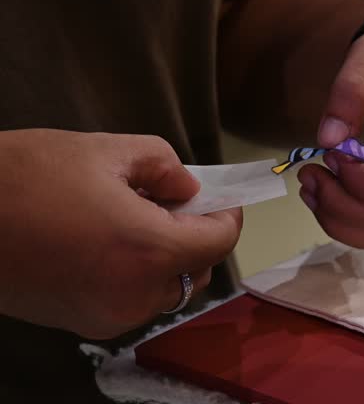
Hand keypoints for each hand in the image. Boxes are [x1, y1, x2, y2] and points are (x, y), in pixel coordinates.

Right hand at [0, 129, 241, 338]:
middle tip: (175, 200)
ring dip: (169, 258)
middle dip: (197, 235)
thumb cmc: (25, 177)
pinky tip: (112, 242)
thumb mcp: (104, 151)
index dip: (227, 215)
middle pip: (198, 270)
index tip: (222, 197)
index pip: (219, 241)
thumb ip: (163, 166)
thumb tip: (188, 186)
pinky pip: (133, 300)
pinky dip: (139, 274)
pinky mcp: (81, 323)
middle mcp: (135, 294)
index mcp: (149, 251)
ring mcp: (108, 316)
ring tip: (139, 218)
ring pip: (167, 289)